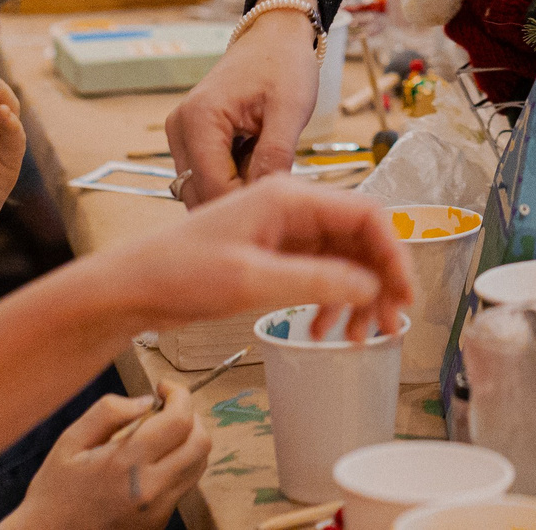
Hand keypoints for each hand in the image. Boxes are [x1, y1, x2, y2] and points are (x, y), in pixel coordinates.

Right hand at [6, 384, 210, 529]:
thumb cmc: (55, 491)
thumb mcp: (70, 442)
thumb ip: (108, 413)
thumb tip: (146, 400)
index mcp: (127, 465)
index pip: (180, 420)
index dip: (179, 395)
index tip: (163, 388)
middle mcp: (151, 489)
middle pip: (201, 443)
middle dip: (191, 416)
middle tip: (168, 408)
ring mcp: (159, 510)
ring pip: (198, 465)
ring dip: (189, 440)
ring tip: (162, 432)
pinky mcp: (160, 522)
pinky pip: (184, 485)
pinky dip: (179, 464)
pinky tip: (154, 459)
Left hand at [94, 175, 412, 338]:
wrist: (131, 286)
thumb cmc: (179, 273)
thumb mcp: (251, 279)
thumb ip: (316, 280)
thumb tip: (370, 286)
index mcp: (290, 197)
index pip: (366, 215)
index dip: (393, 254)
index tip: (404, 296)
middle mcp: (291, 208)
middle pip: (359, 238)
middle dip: (379, 281)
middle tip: (386, 326)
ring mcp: (282, 231)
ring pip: (343, 258)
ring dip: (357, 295)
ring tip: (355, 336)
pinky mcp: (271, 253)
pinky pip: (319, 272)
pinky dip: (330, 299)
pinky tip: (322, 328)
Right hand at [164, 0, 320, 205]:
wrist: (274, 36)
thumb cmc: (284, 65)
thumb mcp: (290, 110)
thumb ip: (274, 156)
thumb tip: (261, 200)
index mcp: (198, 120)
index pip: (212, 188)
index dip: (246, 204)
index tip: (279, 206)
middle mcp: (178, 128)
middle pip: (201, 193)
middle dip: (239, 198)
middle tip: (278, 183)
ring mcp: (180, 134)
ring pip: (203, 187)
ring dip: (236, 187)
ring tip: (268, 161)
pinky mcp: (188, 138)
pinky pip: (206, 174)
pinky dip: (232, 175)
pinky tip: (256, 156)